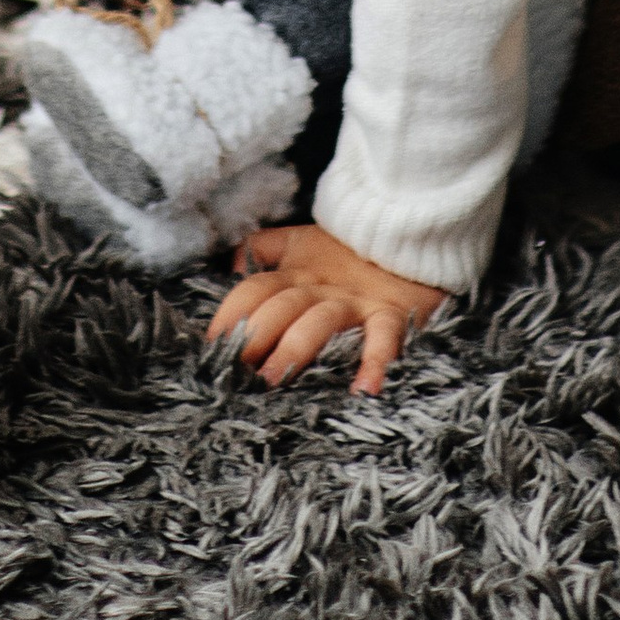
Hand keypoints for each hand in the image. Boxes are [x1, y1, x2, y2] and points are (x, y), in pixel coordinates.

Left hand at [209, 224, 446, 393]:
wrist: (409, 229)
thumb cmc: (348, 249)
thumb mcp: (302, 241)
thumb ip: (266, 247)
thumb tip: (231, 261)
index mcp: (296, 272)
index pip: (255, 289)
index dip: (230, 314)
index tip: (210, 346)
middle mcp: (320, 287)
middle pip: (281, 307)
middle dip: (255, 336)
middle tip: (235, 370)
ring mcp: (354, 302)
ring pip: (320, 321)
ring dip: (296, 348)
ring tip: (274, 379)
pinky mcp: (390, 313)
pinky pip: (383, 337)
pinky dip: (376, 361)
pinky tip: (364, 390)